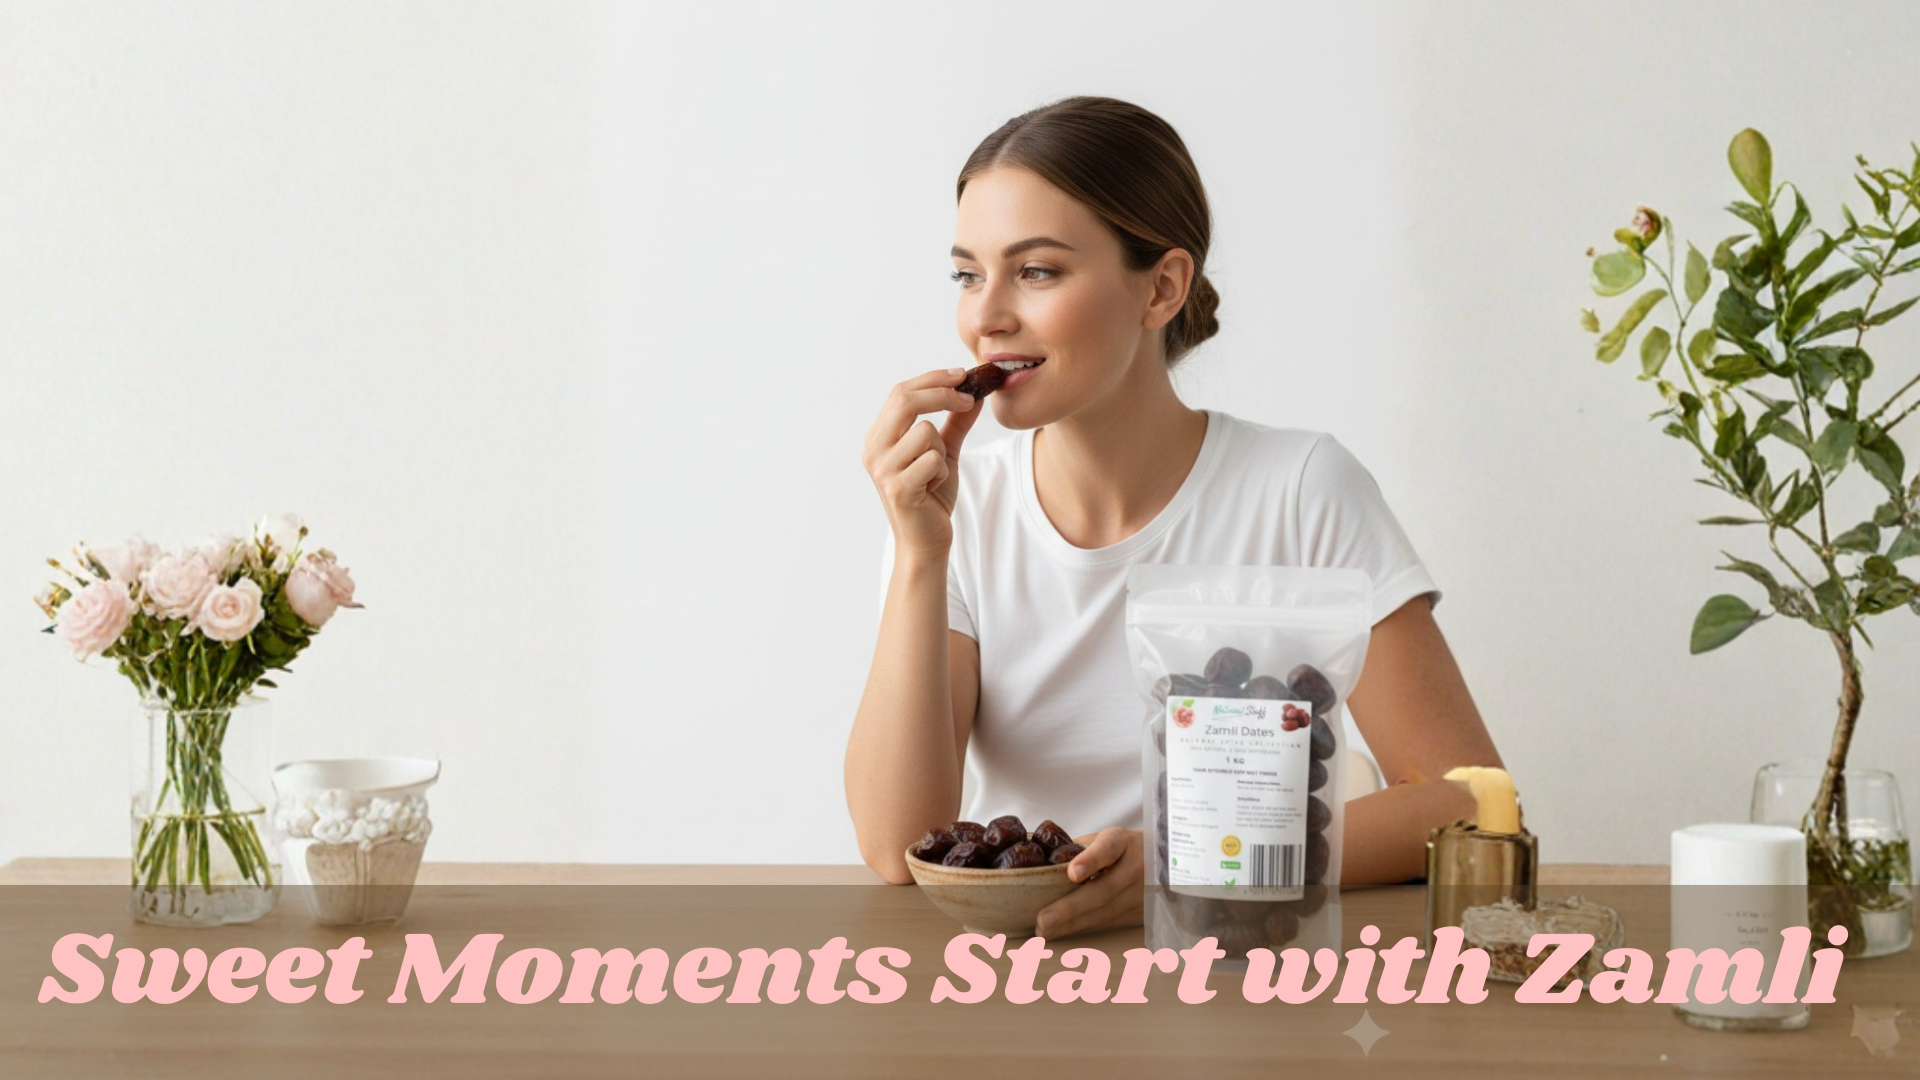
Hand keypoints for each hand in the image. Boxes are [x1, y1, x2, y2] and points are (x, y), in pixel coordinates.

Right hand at [860, 368, 983, 558]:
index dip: (932, 379)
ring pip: (925, 432)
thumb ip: (956, 423)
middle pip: (905, 400)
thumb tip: (975, 394)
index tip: (962, 374)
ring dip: (941, 450)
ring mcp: (882, 469)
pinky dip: (942, 472)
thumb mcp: (945, 453)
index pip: (901, 392)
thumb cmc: (931, 497)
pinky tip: (932, 489)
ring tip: (935, 473)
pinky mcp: (898, 489)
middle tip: (968, 398)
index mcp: (879, 437)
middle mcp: (873, 449)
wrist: (926, 541)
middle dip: (941, 394)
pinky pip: (932, 460)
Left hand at [1033, 827, 1143, 938]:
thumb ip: (1080, 850)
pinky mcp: (1143, 912)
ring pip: (1106, 912)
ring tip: (1045, 930)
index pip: (1108, 849)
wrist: (1166, 861)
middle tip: (1043, 919)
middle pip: (1104, 889)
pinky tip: (1062, 932)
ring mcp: (1143, 892)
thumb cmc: (1124, 848)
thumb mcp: (1107, 838)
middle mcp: (1136, 866)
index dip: (1091, 861)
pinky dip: (1084, 928)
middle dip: (1071, 907)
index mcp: (1122, 842)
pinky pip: (1111, 923)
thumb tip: (1042, 866)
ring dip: (1073, 924)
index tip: (1073, 873)